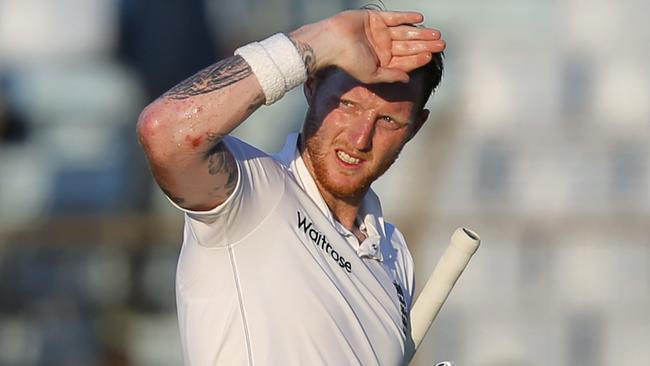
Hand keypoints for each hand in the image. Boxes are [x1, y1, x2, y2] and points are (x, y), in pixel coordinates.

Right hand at [290, 10, 444, 82]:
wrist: (331, 43)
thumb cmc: (348, 62)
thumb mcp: (372, 74)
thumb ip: (391, 76)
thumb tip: (407, 80)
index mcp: (382, 62)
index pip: (404, 60)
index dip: (418, 58)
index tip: (431, 56)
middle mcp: (382, 47)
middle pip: (408, 45)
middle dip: (424, 45)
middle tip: (441, 44)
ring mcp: (379, 32)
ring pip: (404, 32)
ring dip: (420, 32)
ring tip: (435, 34)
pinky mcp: (375, 18)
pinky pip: (394, 17)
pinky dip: (406, 17)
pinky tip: (420, 19)